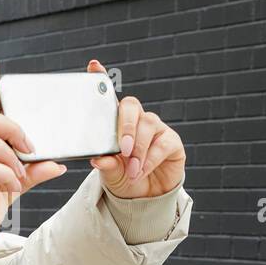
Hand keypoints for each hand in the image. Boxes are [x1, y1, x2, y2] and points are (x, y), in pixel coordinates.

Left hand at [86, 59, 185, 197]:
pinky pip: (163, 143)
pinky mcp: (172, 142)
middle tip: (123, 148)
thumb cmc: (125, 179)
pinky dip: (151, 159)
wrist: (146, 198)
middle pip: (131, 106)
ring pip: (148, 124)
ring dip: (139, 148)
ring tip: (132, 170)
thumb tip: (98, 159)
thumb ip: (106, 165)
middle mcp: (137, 120)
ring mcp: (156, 129)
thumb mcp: (111, 174)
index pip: (109, 97)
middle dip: (126, 125)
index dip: (102, 80)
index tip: (93, 66)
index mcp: (117, 123)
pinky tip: (142, 171)